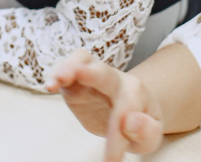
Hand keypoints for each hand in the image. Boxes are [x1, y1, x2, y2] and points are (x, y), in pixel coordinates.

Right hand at [46, 49, 165, 161]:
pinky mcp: (74, 80)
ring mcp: (93, 75)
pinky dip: (56, 73)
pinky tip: (49, 85)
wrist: (129, 109)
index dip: (117, 138)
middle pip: (104, 73)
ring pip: (82, 61)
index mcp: (136, 94)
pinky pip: (65, 68)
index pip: (125, 114)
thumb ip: (146, 130)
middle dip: (92, 73)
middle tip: (80, 74)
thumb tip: (130, 121)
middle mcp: (114, 79)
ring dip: (68, 68)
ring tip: (56, 80)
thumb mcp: (151, 134)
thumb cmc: (140, 123)